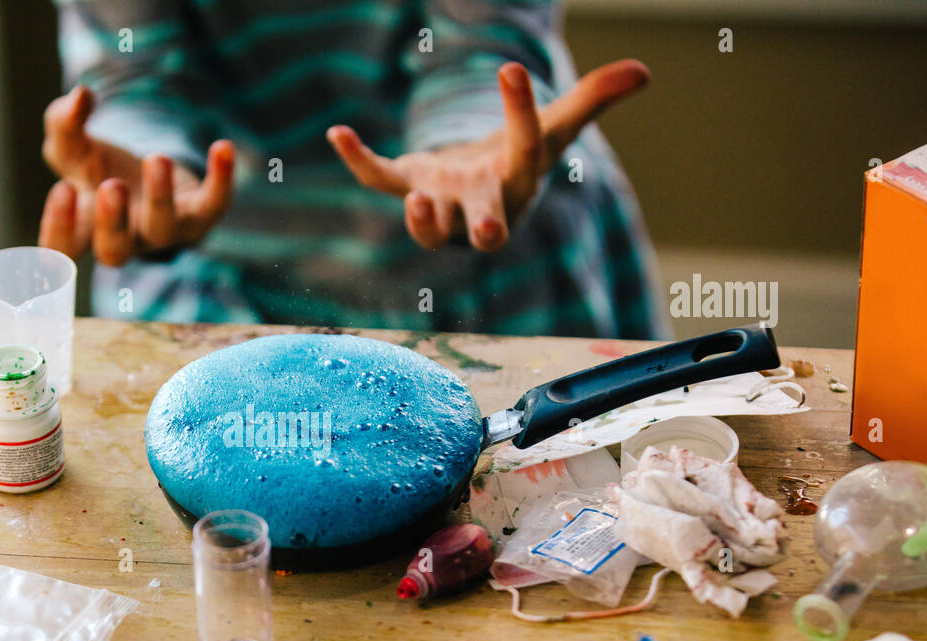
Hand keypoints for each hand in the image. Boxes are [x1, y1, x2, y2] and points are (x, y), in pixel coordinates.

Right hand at [38, 85, 235, 264]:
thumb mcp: (75, 146)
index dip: (61, 229)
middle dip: (112, 223)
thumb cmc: (100, 170)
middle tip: (110, 187)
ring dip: (160, 196)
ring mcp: (164, 232)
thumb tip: (80, 96)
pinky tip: (222, 147)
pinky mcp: (200, 216)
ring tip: (156, 158)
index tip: (64, 189)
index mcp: (86, 229)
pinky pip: (214, 205)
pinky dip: (221, 179)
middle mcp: (125, 240)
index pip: (65, 247)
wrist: (149, 177)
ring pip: (163, 230)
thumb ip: (65, 124)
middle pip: (114, 252)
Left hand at [327, 59, 649, 251]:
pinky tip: (339, 132)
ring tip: (418, 195)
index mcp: (517, 185)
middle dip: (485, 228)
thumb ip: (593, 100)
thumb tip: (643, 70)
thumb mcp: (556, 127)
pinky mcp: (408, 187)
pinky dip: (360, 159)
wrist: (481, 190)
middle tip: (487, 230)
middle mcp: (479, 207)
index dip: (521, 112)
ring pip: (430, 229)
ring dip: (423, 220)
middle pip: (483, 228)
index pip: (525, 150)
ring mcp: (441, 205)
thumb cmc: (521, 158)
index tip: (512, 69)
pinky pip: (381, 180)